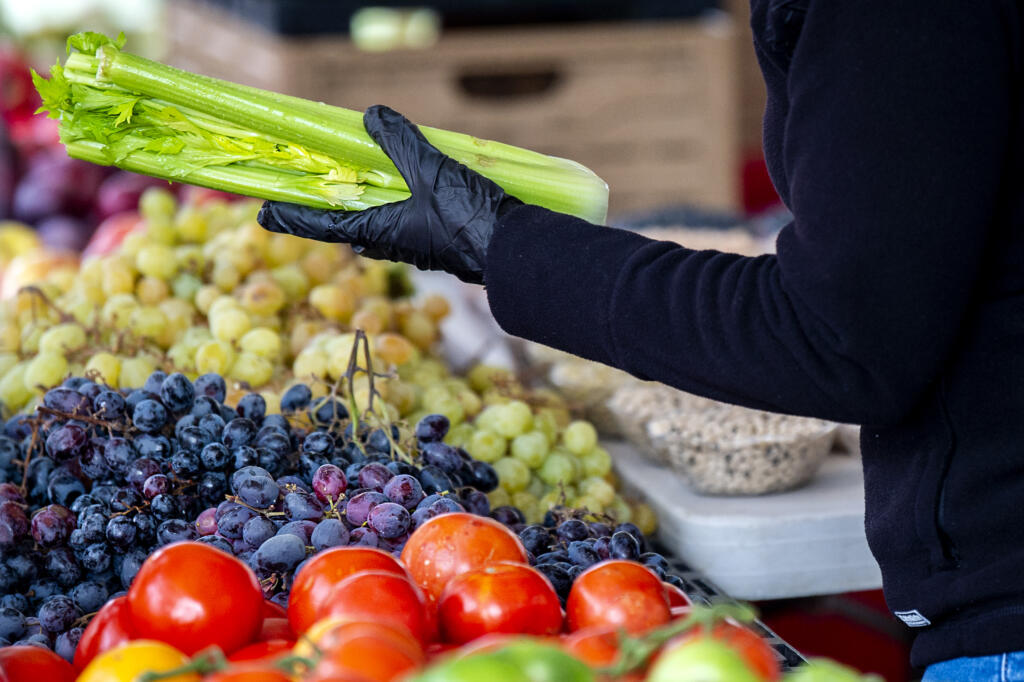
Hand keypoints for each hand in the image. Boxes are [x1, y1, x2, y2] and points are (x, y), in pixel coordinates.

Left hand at [257, 104, 521, 283]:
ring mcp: (417, 244)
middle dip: (331, 211)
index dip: (291, 216)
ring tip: (361, 181)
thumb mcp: (430, 170)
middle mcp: (393, 242)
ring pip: (381, 224)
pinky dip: (398, 203)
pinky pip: (406, 222)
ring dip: (368, 205)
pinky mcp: (439, 241)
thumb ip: (400, 141)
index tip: (262, 214)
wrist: (514, 249)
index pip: (322, 224)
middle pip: (351, 225)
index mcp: (380, 231)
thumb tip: (372, 116)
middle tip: (313, 191)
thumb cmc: (467, 217)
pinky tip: (411, 186)